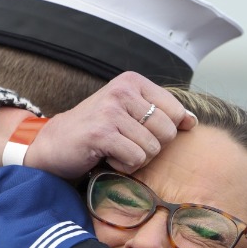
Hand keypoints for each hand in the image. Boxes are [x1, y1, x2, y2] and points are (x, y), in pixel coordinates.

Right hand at [24, 72, 196, 177]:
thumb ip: (158, 113)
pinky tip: (106, 157)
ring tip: (113, 150)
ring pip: (152, 149)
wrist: (53, 145)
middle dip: (150, 148)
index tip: (139, 135)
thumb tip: (193, 121)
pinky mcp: (102, 133)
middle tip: (124, 145)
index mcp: (132, 81)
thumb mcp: (127, 113)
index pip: (176, 111)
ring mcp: (112, 110)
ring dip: (134, 159)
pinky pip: (135, 159)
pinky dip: (123, 166)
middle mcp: (123, 90)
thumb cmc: (93, 133)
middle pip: (168, 132)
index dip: (164, 133)